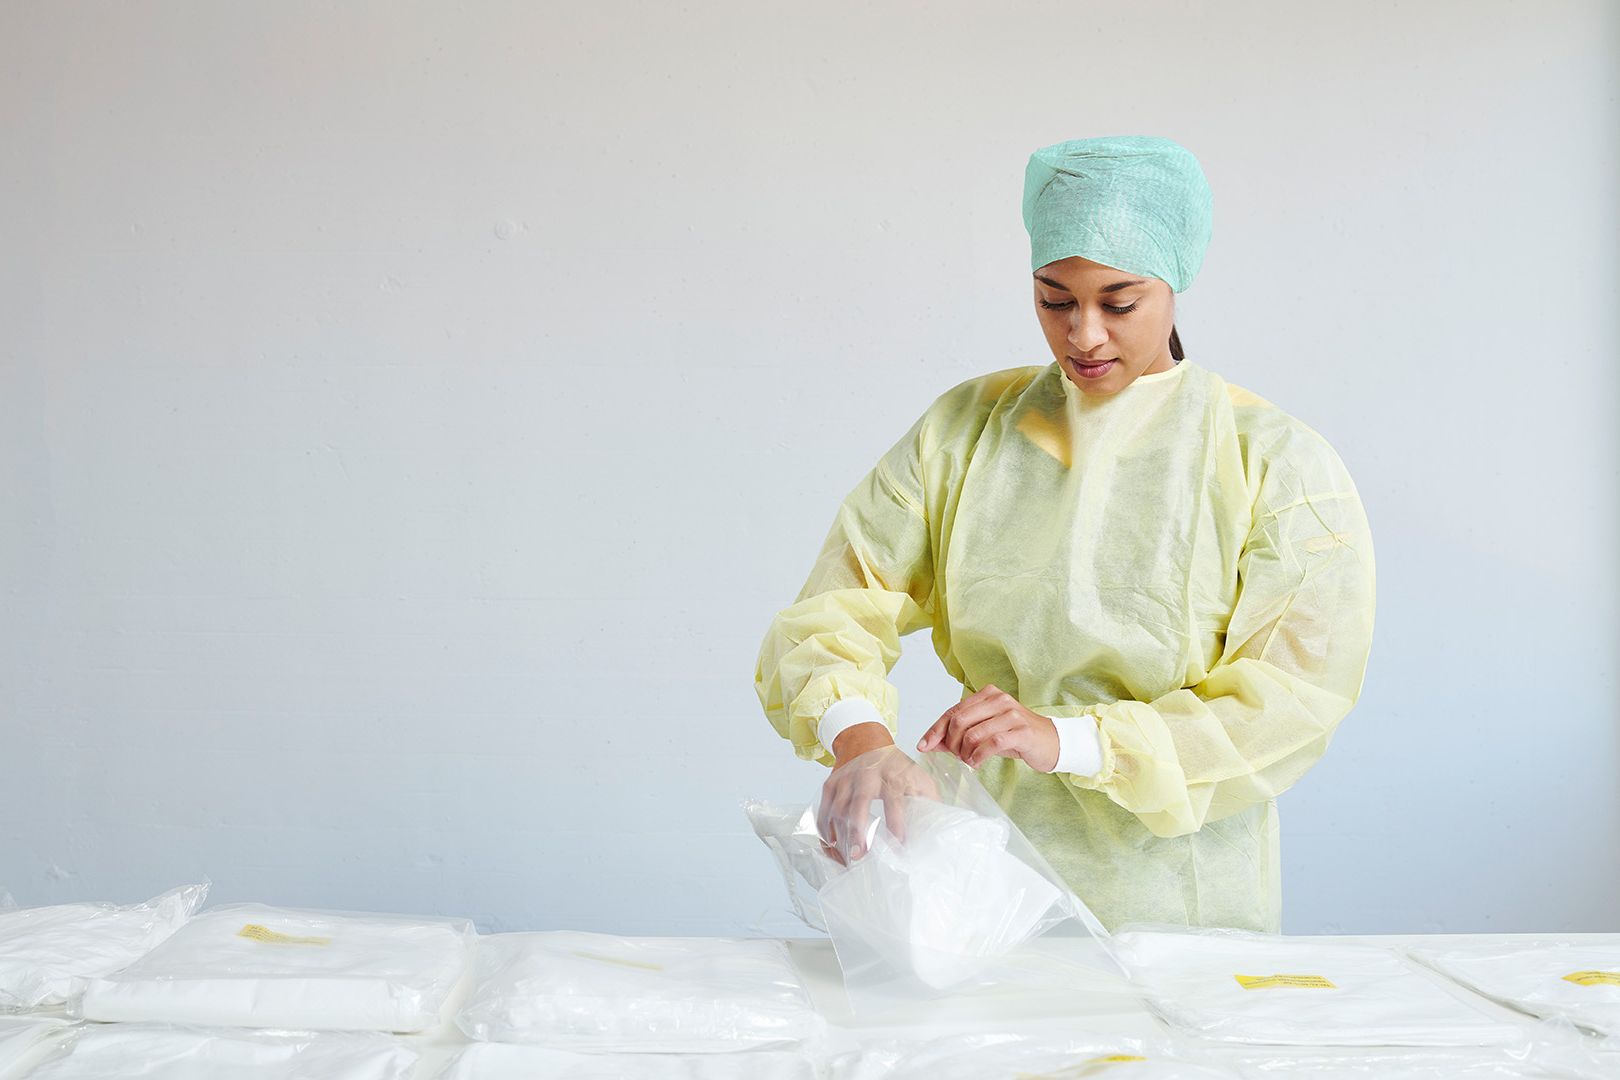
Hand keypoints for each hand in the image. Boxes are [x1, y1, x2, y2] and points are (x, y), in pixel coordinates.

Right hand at [815, 744, 939, 863]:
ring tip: (846, 860)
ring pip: (837, 810)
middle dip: (858, 830)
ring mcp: (845, 780)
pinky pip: (823, 810)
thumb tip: (940, 827)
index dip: (896, 823)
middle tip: (859, 855)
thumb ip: (929, 799)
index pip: (894, 800)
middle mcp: (866, 776)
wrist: (864, 740)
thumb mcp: (916, 775)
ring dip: (840, 836)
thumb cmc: (894, 765)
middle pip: (859, 804)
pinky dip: (825, 831)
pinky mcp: (830, 784)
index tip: (899, 845)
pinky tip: (832, 848)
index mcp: (891, 776)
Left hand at [915, 684, 1059, 771]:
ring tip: (968, 761)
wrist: (1053, 742)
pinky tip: (977, 763)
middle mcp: (999, 699)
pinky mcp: (1021, 731)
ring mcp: (1011, 714)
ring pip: (972, 733)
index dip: (935, 729)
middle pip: (959, 721)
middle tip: (956, 756)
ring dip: (964, 752)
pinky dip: (978, 756)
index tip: (924, 745)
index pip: (953, 711)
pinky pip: (990, 744)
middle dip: (951, 743)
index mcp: (987, 694)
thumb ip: (960, 735)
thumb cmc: (1017, 736)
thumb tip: (932, 743)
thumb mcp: (986, 732)